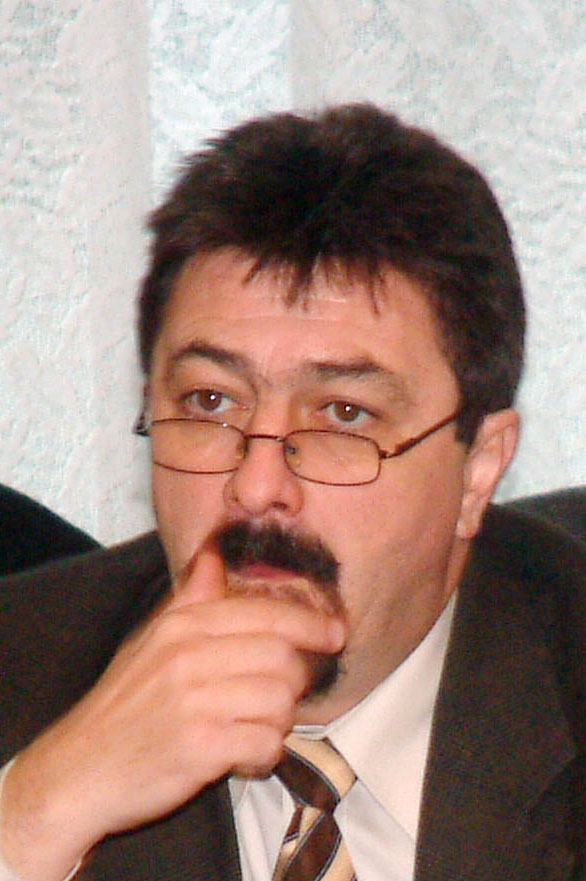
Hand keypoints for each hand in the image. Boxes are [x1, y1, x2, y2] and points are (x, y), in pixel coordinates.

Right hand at [0, 545, 344, 880]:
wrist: (79, 769)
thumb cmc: (124, 704)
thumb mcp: (149, 641)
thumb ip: (189, 598)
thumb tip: (213, 556)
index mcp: (182, 625)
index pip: (266, 614)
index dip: (310, 623)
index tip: (335, 632)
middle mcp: (188, 656)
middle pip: (282, 657)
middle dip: (293, 681)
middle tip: (277, 697)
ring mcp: (194, 702)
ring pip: (280, 701)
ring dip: (278, 722)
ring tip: (253, 729)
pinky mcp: (200, 748)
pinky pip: (266, 744)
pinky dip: (264, 755)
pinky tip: (244, 756)